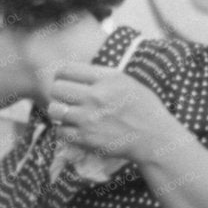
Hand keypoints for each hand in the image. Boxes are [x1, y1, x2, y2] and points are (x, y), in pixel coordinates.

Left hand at [46, 63, 178, 163]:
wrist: (153, 137)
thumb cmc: (142, 108)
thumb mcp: (126, 82)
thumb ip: (101, 76)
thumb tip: (76, 73)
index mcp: (107, 78)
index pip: (66, 69)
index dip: (61, 74)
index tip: (64, 80)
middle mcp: (96, 96)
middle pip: (56, 88)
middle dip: (58, 92)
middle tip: (65, 98)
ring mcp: (89, 118)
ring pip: (54, 110)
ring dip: (58, 111)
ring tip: (67, 113)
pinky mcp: (85, 138)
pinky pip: (60, 131)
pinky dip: (64, 130)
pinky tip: (73, 128)